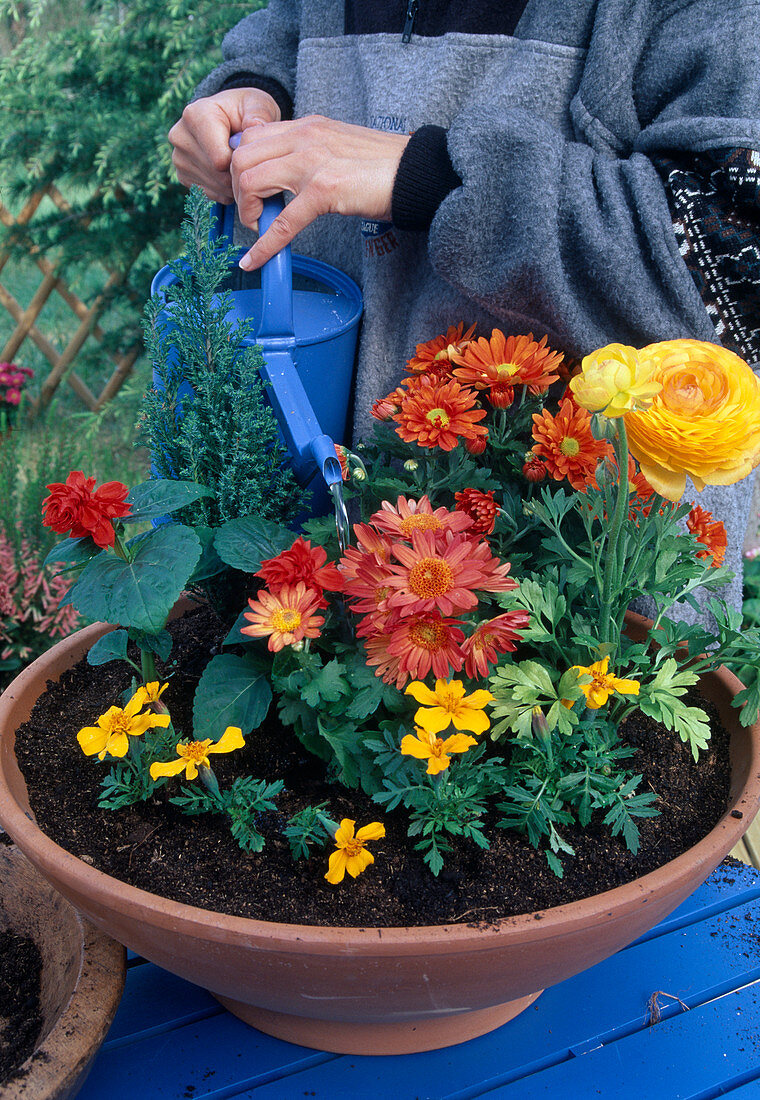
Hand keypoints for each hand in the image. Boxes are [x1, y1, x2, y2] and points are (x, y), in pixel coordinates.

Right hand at [169, 89, 280, 202]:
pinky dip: (225, 190)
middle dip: (239, 173)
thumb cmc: (246, 111)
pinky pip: (210, 195)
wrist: (231, 119)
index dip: (242, 161)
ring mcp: (178, 158)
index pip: (220, 160)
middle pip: (218, 175)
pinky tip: (231, 173)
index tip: (250, 151)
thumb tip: (254, 126)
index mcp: (195, 115)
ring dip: (234, 184)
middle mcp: (180, 136)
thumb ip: (259, 114)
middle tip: (250, 160)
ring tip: (241, 165)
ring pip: (215, 187)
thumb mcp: (258, 105)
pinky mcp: (182, 175)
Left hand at [230, 115, 410, 268]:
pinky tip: (255, 261)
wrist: (418, 173)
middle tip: (253, 213)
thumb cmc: (385, 168)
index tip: (250, 191)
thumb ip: (310, 154)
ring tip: (260, 229)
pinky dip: (264, 246)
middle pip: (241, 157)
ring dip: (248, 212)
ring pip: (251, 182)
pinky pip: (282, 222)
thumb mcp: (338, 148)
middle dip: (237, 191)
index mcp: (307, 126)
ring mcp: (312, 161)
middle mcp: (304, 137)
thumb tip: (288, 176)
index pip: (251, 136)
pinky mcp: (324, 189)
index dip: (240, 166)